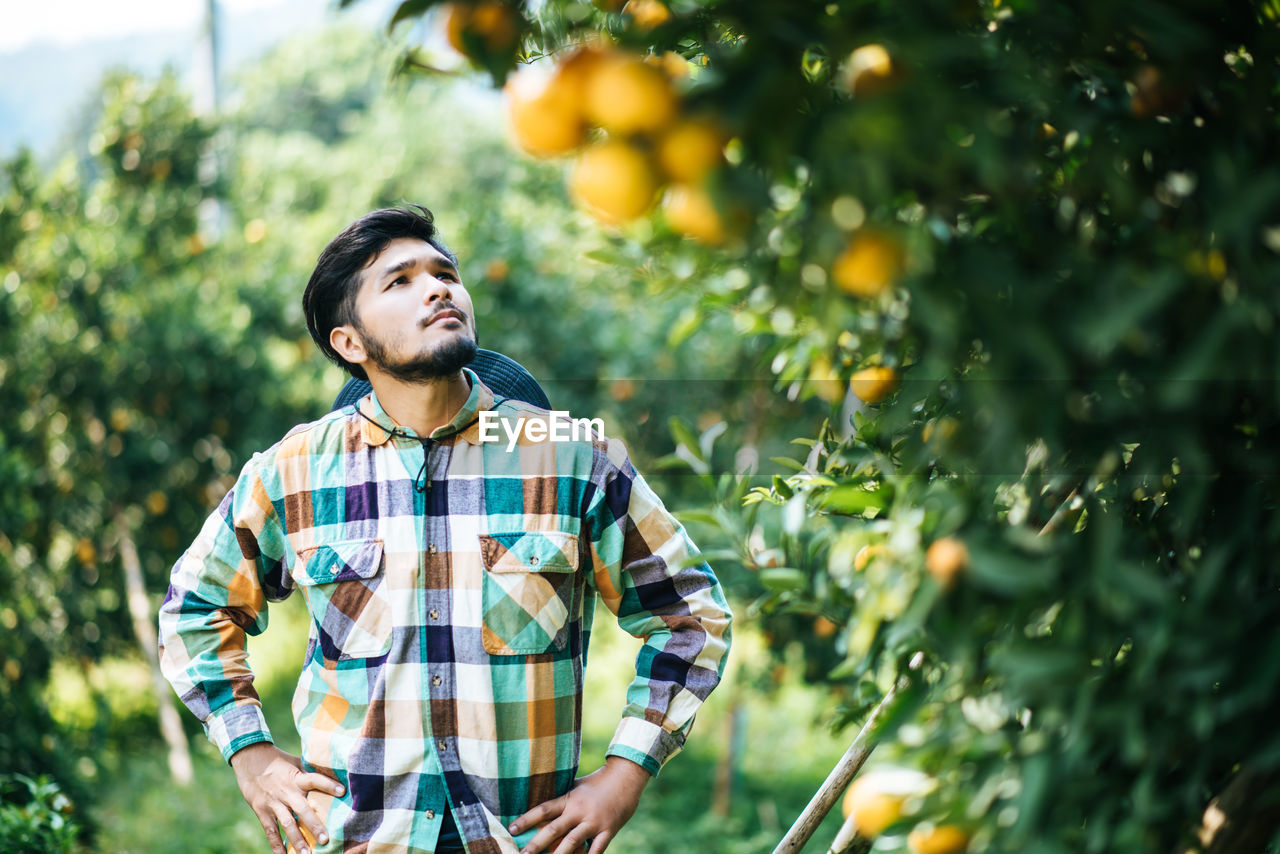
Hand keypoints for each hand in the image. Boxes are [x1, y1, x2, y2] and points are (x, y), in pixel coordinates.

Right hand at [230, 742, 345, 853]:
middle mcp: (286, 791)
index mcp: (297, 778)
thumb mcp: (295, 762)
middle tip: (324, 839)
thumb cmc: (279, 761)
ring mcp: (273, 802)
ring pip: (286, 823)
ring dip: (296, 840)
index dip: (328, 785)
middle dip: (314, 825)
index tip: (342, 791)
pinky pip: (270, 830)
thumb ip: (309, 772)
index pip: (315, 779)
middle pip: (302, 809)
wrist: (250, 758)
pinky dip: (276, 845)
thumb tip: (331, 774)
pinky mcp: (261, 811)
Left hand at [509, 756, 650, 853]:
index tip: (511, 828)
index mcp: (569, 798)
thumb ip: (562, 797)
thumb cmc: (598, 782)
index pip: (544, 809)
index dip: (527, 818)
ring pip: (572, 842)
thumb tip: (543, 807)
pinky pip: (597, 849)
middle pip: (554, 829)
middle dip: (536, 844)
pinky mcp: (609, 830)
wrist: (626, 777)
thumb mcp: (577, 785)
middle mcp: (579, 810)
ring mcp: (594, 821)